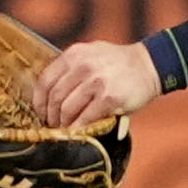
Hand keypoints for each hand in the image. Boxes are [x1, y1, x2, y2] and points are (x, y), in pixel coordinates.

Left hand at [33, 38, 162, 128]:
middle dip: (51, 115)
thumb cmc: (118, 63)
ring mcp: (96, 82)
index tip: (40, 112)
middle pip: (55, 97)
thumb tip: (50, 95)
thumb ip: (72, 69)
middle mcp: (83, 66)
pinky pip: (87, 117)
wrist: (149, 65)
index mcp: (74, 55)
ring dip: (64, 123)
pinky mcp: (110, 98)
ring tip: (66, 129)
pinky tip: (79, 132)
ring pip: (68, 109)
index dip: (39, 101)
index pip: (45, 80)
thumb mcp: (91, 55)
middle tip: (54, 124)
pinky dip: (80, 128)